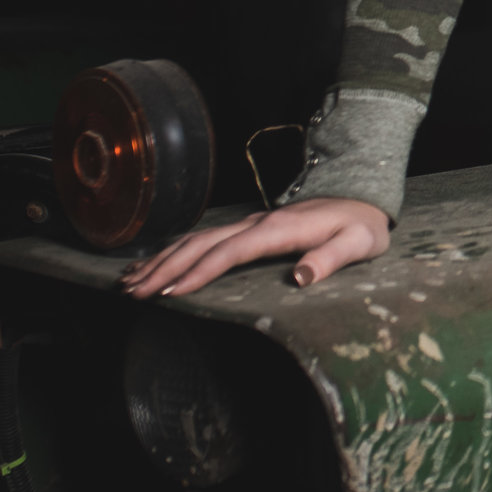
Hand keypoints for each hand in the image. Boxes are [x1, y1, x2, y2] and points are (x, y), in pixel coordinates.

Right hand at [119, 197, 390, 297]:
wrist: (362, 198)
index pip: (232, 251)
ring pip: (196, 239)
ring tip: (130, 283)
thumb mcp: (359, 243)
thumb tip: (300, 276)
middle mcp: (258, 223)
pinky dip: (174, 251)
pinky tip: (153, 265)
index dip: (201, 270)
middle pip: (202, 244)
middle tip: (134, 293)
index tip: (173, 291)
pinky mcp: (248, 228)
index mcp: (280, 229)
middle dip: (166, 267)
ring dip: (162, 259)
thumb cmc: (361, 226)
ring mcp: (250, 223)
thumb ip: (332, 258)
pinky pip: (204, 239)